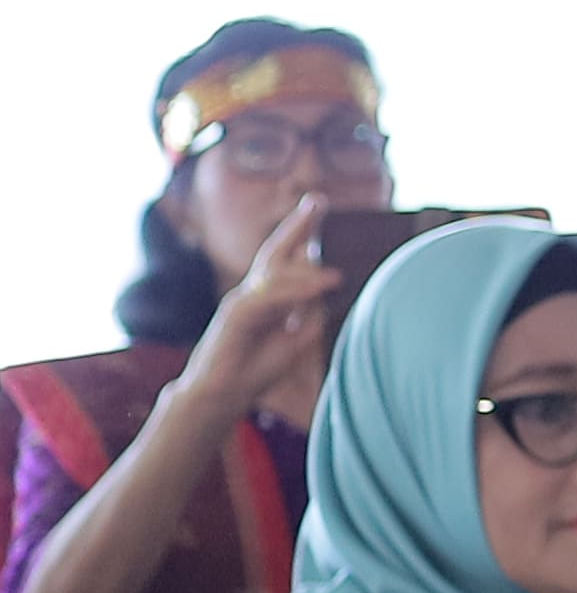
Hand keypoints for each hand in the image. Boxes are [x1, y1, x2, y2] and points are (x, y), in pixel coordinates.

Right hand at [175, 198, 339, 414]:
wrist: (223, 393)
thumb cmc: (258, 367)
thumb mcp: (297, 338)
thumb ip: (311, 313)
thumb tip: (328, 291)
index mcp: (268, 296)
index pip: (287, 259)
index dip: (304, 234)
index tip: (318, 207)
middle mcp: (253, 292)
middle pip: (275, 252)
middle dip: (296, 226)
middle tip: (316, 199)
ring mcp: (242, 301)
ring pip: (274, 276)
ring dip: (306, 274)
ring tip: (337, 277)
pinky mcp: (235, 316)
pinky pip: (266, 300)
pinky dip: (292, 294)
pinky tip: (317, 289)